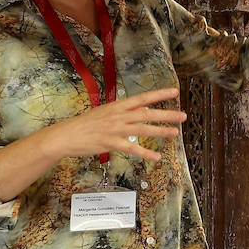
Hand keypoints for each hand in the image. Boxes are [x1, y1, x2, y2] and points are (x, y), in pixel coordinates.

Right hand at [39, 87, 186, 162]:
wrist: (65, 135)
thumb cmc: (84, 125)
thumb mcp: (103, 112)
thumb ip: (120, 112)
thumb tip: (133, 112)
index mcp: (117, 106)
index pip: (142, 98)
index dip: (159, 95)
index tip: (174, 92)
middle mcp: (118, 116)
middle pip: (147, 113)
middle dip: (166, 114)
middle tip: (183, 115)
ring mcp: (115, 129)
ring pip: (143, 129)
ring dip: (161, 131)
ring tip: (175, 133)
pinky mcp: (111, 143)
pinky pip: (132, 149)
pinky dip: (146, 153)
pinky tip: (157, 157)